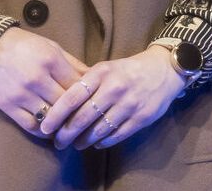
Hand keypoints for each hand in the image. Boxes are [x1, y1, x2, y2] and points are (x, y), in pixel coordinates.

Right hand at [0, 27, 87, 136]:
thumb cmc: (25, 46)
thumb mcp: (52, 47)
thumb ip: (74, 64)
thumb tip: (95, 78)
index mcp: (51, 61)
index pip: (77, 86)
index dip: (88, 96)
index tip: (94, 102)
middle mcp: (37, 79)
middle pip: (66, 103)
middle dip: (77, 111)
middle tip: (86, 119)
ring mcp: (22, 94)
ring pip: (50, 117)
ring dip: (62, 124)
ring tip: (71, 127)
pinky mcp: (8, 106)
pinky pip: (30, 125)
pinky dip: (43, 132)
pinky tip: (51, 131)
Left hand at [41, 46, 185, 149]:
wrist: (166, 70)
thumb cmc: (128, 70)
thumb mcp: (106, 68)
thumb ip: (85, 83)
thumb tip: (59, 106)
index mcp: (102, 73)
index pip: (71, 97)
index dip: (55, 115)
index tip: (45, 127)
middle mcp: (115, 88)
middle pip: (82, 118)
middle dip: (66, 134)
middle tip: (58, 142)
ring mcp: (129, 104)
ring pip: (98, 130)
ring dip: (83, 140)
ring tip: (76, 144)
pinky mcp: (141, 117)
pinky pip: (115, 135)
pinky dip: (102, 142)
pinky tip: (96, 142)